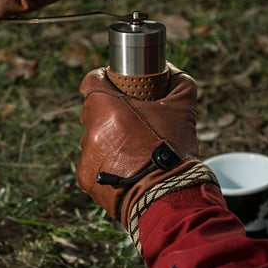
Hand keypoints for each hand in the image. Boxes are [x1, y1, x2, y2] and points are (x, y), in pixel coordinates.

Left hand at [76, 66, 200, 223]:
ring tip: (131, 150)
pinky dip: (104, 164)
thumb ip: (178, 82)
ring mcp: (86, 154)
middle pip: (93, 111)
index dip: (104, 80)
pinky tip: (125, 168)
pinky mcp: (84, 178)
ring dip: (106, 140)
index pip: (92, 81)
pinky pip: (92, 163)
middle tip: (132, 122)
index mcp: (106, 105)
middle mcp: (91, 129)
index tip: (116, 86)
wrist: (167, 196)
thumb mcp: (183, 109)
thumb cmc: (173, 150)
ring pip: (92, 138)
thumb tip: (171, 71)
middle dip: (109, 113)